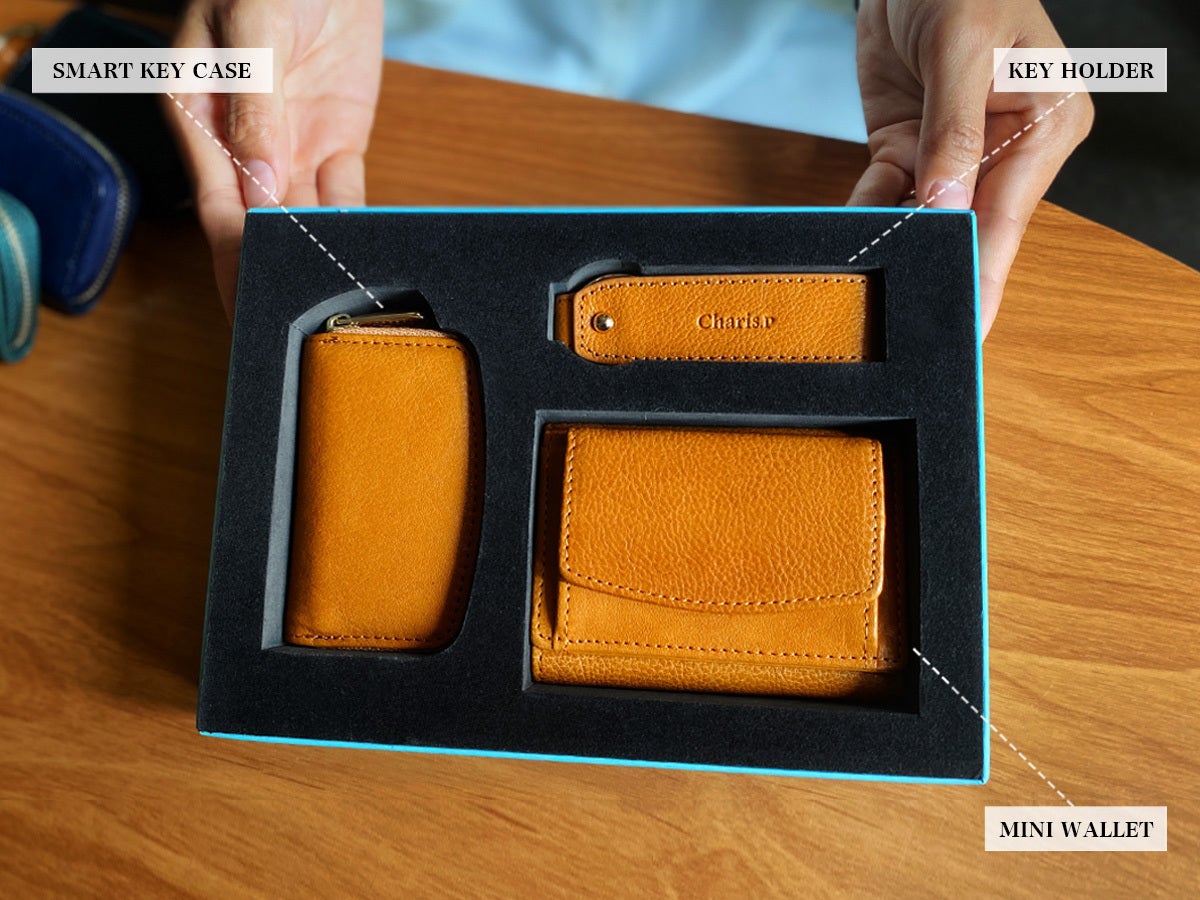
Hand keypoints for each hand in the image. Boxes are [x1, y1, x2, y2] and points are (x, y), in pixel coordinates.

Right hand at [166, 0, 382, 317]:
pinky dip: (355, 223)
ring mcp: (293, 146)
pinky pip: (346, 194)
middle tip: (294, 323)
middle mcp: (244, 143)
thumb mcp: (254, 28)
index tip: (249, 295)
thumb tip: (259, 181)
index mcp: (200, 114)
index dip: (233, 255)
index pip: (216, 203)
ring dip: (319, 254)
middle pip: (259, 225)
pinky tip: (362, 254)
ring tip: (335, 299)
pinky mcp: (337, 142)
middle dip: (274, 272)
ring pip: (305, 217)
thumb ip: (255, 103)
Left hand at [849, 0, 1092, 336]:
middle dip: (938, 266)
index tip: (969, 324)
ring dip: (891, 242)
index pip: (1009, 214)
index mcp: (1044, 125)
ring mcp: (949, 155)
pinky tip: (842, 239)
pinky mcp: (905, 151)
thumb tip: (947, 207)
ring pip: (919, 217)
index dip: (986, 273)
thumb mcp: (962, 49)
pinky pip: (881, 194)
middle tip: (909, 319)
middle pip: (967, 226)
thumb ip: (953, 130)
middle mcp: (1002, 149)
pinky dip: (860, 213)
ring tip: (869, 283)